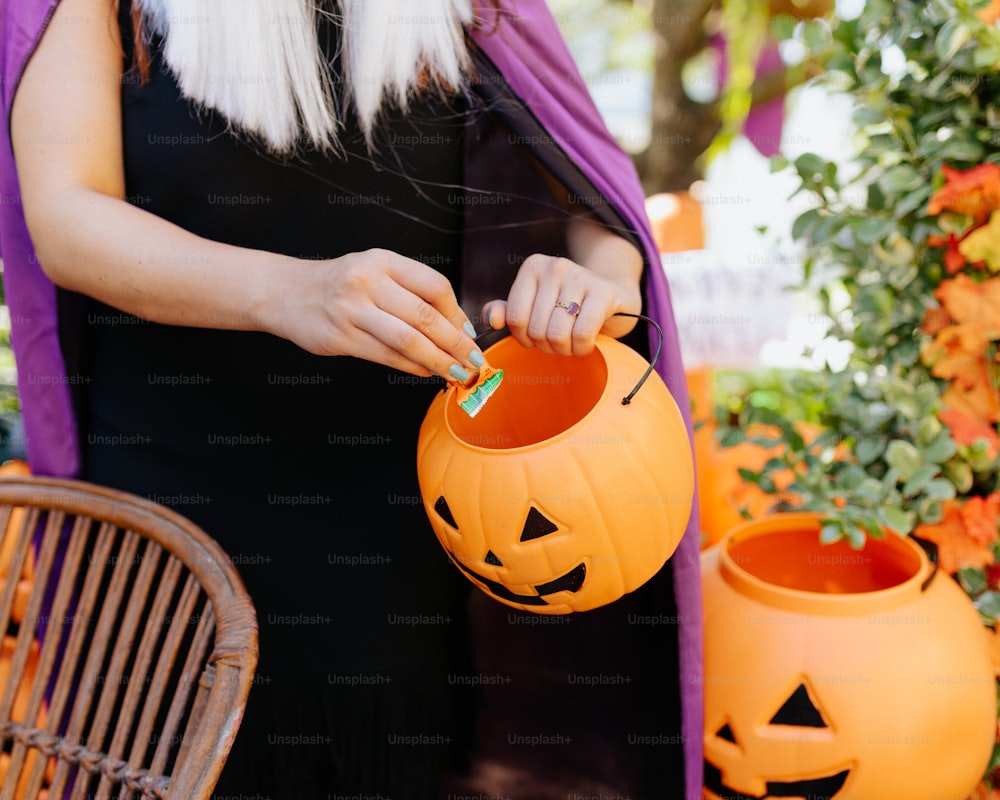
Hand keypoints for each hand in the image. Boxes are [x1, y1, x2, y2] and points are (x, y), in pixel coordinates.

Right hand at [272, 248, 482, 379]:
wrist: (286, 293)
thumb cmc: (340, 285)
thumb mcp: (375, 272)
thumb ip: (410, 292)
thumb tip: (455, 326)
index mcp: (383, 261)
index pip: (434, 286)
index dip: (458, 313)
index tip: (469, 333)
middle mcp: (368, 281)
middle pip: (426, 317)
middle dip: (456, 344)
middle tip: (474, 362)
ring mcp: (352, 310)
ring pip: (408, 341)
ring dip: (439, 361)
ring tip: (457, 374)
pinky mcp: (340, 337)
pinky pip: (387, 356)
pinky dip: (413, 367)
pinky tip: (426, 372)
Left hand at [481, 253, 641, 355]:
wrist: (612, 295)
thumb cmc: (565, 304)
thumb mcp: (533, 305)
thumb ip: (507, 311)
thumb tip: (492, 319)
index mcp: (532, 267)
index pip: (514, 317)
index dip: (522, 338)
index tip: (534, 339)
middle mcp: (555, 267)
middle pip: (536, 329)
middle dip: (545, 347)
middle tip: (556, 345)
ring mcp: (581, 276)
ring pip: (557, 334)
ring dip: (563, 350)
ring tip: (569, 346)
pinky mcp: (604, 292)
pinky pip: (582, 334)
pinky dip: (581, 349)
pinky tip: (584, 346)